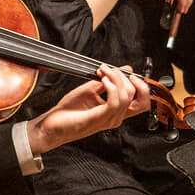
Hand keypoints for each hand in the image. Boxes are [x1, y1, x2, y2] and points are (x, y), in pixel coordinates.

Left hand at [29, 64, 151, 153]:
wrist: (51, 126)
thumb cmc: (68, 112)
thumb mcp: (91, 90)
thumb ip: (108, 80)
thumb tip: (125, 69)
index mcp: (116, 111)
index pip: (143, 102)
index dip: (141, 85)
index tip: (127, 73)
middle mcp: (116, 117)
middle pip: (139, 98)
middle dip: (125, 77)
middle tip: (108, 69)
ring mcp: (108, 119)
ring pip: (126, 96)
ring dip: (116, 78)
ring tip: (102, 72)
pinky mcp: (98, 118)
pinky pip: (115, 101)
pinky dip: (111, 86)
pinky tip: (102, 80)